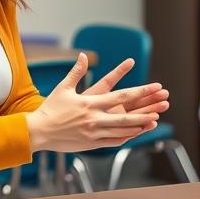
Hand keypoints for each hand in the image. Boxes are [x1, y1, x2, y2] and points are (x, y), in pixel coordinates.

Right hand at [26, 53, 166, 151]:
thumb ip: (76, 71)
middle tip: (161, 107)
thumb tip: (83, 55)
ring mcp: (94, 133)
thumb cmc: (50, 109)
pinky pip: (113, 141)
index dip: (140, 91)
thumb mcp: (64, 88)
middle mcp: (95, 118)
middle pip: (126, 115)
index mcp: (90, 102)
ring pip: (123, 130)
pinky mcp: (91, 144)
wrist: (37, 131)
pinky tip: (135, 134)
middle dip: (146, 111)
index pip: (121, 96)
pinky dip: (126, 137)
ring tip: (153, 121)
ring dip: (139, 126)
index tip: (154, 87)